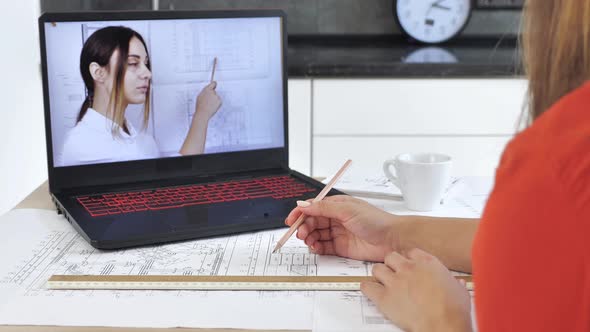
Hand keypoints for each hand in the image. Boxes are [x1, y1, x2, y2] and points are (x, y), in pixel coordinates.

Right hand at [194, 81, 221, 120]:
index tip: (215, 84)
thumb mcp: (200, 96)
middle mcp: (212, 92)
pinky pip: (219, 101)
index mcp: (206, 90)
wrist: (203, 114)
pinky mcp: (220, 101)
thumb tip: (209, 88)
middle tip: (208, 101)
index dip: (214, 84)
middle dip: (212, 95)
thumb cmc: (200, 106)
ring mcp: (216, 96)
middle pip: (214, 92)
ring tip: (209, 105)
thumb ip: (205, 91)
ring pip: (216, 97)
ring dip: (214, 100)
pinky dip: (216, 103)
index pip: (213, 83)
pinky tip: (212, 106)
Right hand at [285, 195, 401, 261]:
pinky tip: (316, 248)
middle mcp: (336, 218)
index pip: (312, 207)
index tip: (291, 221)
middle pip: (312, 222)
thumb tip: (304, 205)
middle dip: (304, 227)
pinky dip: (317, 248)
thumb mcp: (347, 210)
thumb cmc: (376, 221)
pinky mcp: (341, 247)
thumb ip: (323, 208)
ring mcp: (338, 233)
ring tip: (309, 241)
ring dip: (309, 238)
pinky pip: (323, 247)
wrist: (392, 240)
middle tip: (301, 234)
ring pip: (316, 235)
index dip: (300, 213)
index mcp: (337, 206)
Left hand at [362, 249, 471, 331]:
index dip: (408, 259)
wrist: (444, 324)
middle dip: (392, 265)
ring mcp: (395, 281)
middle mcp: (409, 268)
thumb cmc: (453, 310)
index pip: (411, 252)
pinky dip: (367, 288)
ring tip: (382, 282)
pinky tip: (370, 291)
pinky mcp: (384, 297)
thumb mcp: (459, 289)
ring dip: (379, 274)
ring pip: (377, 268)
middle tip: (394, 274)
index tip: (409, 265)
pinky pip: (367, 287)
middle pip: (391, 256)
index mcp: (427, 263)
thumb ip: (453, 282)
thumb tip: (456, 283)